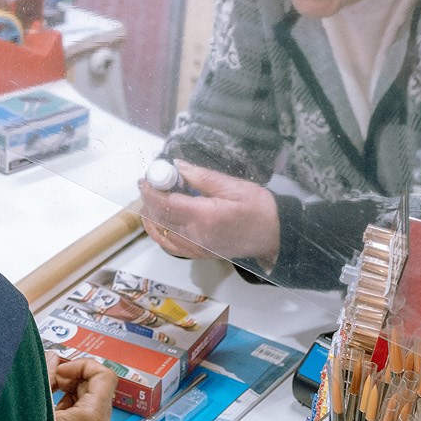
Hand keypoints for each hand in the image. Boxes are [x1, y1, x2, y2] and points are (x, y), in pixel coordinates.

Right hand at [50, 354, 118, 420]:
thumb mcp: (36, 411)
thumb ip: (45, 378)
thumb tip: (53, 360)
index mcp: (93, 417)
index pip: (104, 374)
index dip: (81, 365)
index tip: (61, 370)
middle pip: (97, 388)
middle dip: (72, 379)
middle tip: (49, 381)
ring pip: (91, 404)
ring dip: (70, 395)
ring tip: (46, 400)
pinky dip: (72, 411)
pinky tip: (51, 417)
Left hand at [135, 163, 279, 265]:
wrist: (274, 236)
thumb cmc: (259, 209)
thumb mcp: (234, 186)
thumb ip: (203, 177)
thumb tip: (177, 166)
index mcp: (205, 217)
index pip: (167, 204)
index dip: (152, 191)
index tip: (146, 177)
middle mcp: (196, 236)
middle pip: (160, 218)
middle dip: (149, 200)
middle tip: (149, 182)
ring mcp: (196, 248)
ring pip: (161, 233)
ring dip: (151, 215)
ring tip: (151, 197)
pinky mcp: (198, 254)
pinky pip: (169, 245)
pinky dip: (158, 232)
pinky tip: (156, 220)